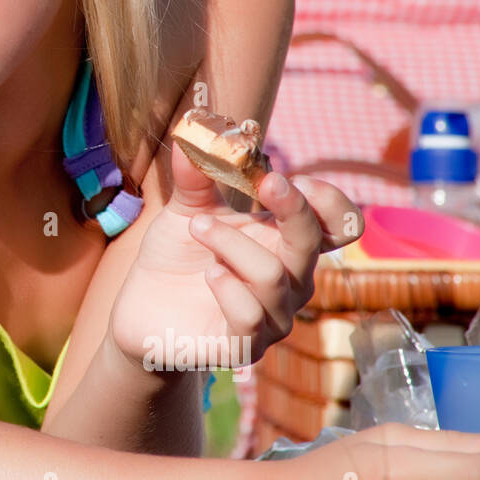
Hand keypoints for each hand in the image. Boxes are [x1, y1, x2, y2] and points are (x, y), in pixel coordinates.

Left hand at [109, 139, 362, 371]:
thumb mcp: (185, 210)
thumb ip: (195, 176)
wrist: (143, 312)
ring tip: (197, 229)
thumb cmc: (177, 257)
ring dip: (231, 244)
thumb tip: (192, 132)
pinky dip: (227, 287)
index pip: (337, 224)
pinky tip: (207, 274)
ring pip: (272, 275)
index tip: (292, 176)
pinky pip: (250, 316)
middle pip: (313, 243)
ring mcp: (272, 316)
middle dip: (294, 209)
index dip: (328, 200)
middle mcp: (290, 279)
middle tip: (267, 182)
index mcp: (285, 241)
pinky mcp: (245, 346)